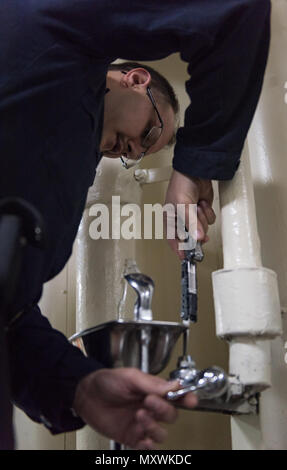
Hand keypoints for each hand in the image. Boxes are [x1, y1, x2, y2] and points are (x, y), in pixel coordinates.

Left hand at [72, 367, 197, 449]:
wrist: (85, 395)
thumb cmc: (106, 382)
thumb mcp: (130, 377)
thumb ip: (152, 384)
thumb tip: (174, 386)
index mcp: (153, 391)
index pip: (176, 396)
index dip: (186, 398)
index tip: (191, 400)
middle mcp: (150, 408)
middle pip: (171, 415)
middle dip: (163, 409)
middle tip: (149, 401)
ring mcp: (141, 424)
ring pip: (161, 434)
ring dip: (154, 427)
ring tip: (139, 415)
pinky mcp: (131, 437)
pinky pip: (147, 447)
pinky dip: (148, 446)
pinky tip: (142, 438)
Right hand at [165, 170, 215, 258]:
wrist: (196, 170)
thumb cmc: (181, 184)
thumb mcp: (183, 206)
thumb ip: (191, 224)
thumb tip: (198, 238)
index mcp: (170, 220)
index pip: (173, 240)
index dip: (180, 250)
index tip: (186, 258)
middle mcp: (181, 220)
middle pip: (191, 237)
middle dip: (196, 230)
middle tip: (198, 226)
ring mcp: (192, 217)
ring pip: (202, 230)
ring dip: (202, 219)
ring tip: (198, 207)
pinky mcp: (202, 212)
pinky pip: (209, 221)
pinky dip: (208, 213)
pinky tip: (202, 204)